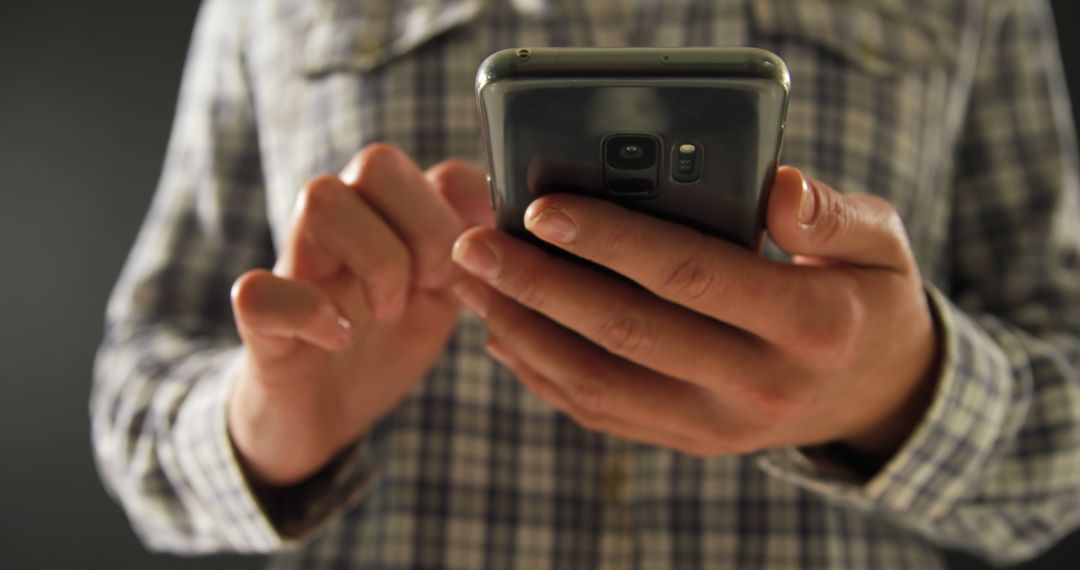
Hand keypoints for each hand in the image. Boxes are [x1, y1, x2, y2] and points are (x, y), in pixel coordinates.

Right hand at [228, 145, 490, 484]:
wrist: (319, 417)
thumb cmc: (383, 346)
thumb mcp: (443, 299)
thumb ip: (472, 255)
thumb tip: (503, 215)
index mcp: (390, 217)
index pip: (436, 165)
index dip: (464, 207)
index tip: (474, 264)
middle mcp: (340, 225)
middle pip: (377, 161)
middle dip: (426, 229)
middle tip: (431, 287)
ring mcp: (295, 264)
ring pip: (320, 197)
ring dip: (376, 261)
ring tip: (388, 312)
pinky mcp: (260, 318)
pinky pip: (258, 288)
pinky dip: (310, 313)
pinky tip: (338, 339)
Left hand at [451, 166, 938, 463]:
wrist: (875, 393)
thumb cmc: (867, 296)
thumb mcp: (879, 241)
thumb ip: (830, 212)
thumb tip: (775, 185)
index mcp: (809, 323)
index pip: (691, 275)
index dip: (612, 241)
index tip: (542, 208)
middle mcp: (758, 385)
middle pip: (627, 332)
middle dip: (540, 285)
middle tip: (474, 245)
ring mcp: (718, 425)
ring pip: (600, 383)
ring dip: (524, 332)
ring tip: (471, 285)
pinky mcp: (688, 440)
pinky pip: (603, 415)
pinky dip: (545, 377)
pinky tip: (504, 334)